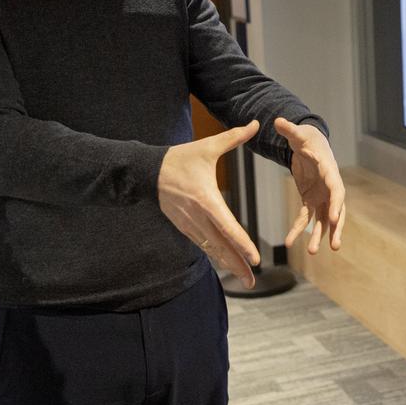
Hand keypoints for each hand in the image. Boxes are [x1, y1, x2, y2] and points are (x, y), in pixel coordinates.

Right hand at [158, 120, 260, 287]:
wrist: (148, 171)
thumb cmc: (180, 158)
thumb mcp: (207, 146)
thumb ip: (234, 137)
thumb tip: (257, 123)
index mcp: (206, 199)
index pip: (227, 226)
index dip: (241, 243)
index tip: (254, 258)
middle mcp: (197, 216)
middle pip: (220, 245)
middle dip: (238, 264)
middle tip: (253, 281)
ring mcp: (189, 224)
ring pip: (212, 249)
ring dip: (229, 264)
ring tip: (246, 280)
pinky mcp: (184, 227)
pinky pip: (203, 244)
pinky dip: (216, 256)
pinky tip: (229, 265)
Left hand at [275, 117, 345, 254]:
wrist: (309, 143)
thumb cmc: (306, 137)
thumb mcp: (297, 134)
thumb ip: (289, 129)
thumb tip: (277, 121)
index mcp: (330, 171)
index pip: (337, 190)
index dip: (337, 204)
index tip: (335, 219)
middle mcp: (329, 186)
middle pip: (336, 210)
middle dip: (336, 229)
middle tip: (335, 246)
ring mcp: (321, 195)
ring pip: (324, 220)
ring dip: (320, 236)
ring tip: (312, 253)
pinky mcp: (311, 200)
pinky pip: (307, 218)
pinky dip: (300, 230)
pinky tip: (290, 241)